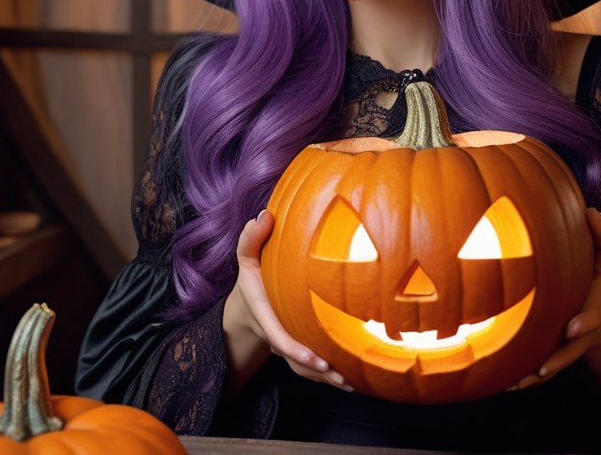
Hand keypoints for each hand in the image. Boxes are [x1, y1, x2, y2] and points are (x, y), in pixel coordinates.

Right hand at [223, 210, 351, 392]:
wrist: (248, 306)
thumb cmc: (253, 278)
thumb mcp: (246, 257)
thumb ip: (251, 238)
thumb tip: (264, 216)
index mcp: (267, 317)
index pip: (281, 339)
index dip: (298, 352)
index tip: (319, 361)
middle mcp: (277, 337)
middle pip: (297, 363)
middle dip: (320, 374)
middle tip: (345, 380)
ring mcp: (288, 346)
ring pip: (306, 370)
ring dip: (329, 379)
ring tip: (353, 384)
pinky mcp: (298, 349)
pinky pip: (313, 367)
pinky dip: (330, 376)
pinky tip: (355, 377)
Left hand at [512, 207, 600, 390]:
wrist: (593, 304)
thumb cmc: (593, 274)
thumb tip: (593, 212)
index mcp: (594, 306)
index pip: (594, 316)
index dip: (585, 323)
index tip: (572, 329)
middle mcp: (583, 328)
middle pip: (573, 350)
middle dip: (559, 359)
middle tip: (542, 370)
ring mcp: (570, 343)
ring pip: (555, 365)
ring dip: (538, 375)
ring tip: (517, 383)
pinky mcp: (554, 350)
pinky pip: (541, 368)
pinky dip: (525, 378)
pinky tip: (505, 384)